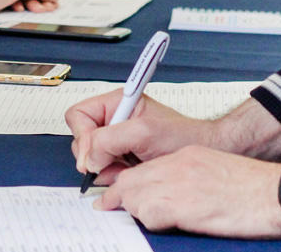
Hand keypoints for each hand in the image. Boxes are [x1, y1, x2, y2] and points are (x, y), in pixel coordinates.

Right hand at [67, 91, 214, 178]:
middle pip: (81, 139)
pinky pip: (103, 170)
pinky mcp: (120, 158)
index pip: (78, 116)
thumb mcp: (143, 132)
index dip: (82, 135)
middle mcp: (111, 120)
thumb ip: (109, 140)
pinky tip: (130, 173)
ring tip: (128, 167)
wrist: (202, 152)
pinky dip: (113, 176)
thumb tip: (88, 157)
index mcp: (114, 103)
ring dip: (106, 168)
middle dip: (95, 156)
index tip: (93, 154)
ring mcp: (115, 141)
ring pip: (90, 158)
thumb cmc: (181, 135)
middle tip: (115, 162)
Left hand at [95, 146, 280, 238]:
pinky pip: (149, 214)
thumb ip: (189, 179)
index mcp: (187, 158)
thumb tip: (171, 199)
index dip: (128, 184)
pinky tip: (165, 225)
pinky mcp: (183, 205)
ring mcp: (179, 184)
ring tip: (153, 220)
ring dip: (138, 211)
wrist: (276, 194)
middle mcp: (178, 166)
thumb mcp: (215, 173)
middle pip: (132, 180)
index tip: (118, 196)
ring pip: (135, 196)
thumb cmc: (254, 190)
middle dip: (121, 197)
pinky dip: (151, 222)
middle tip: (111, 208)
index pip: (144, 168)